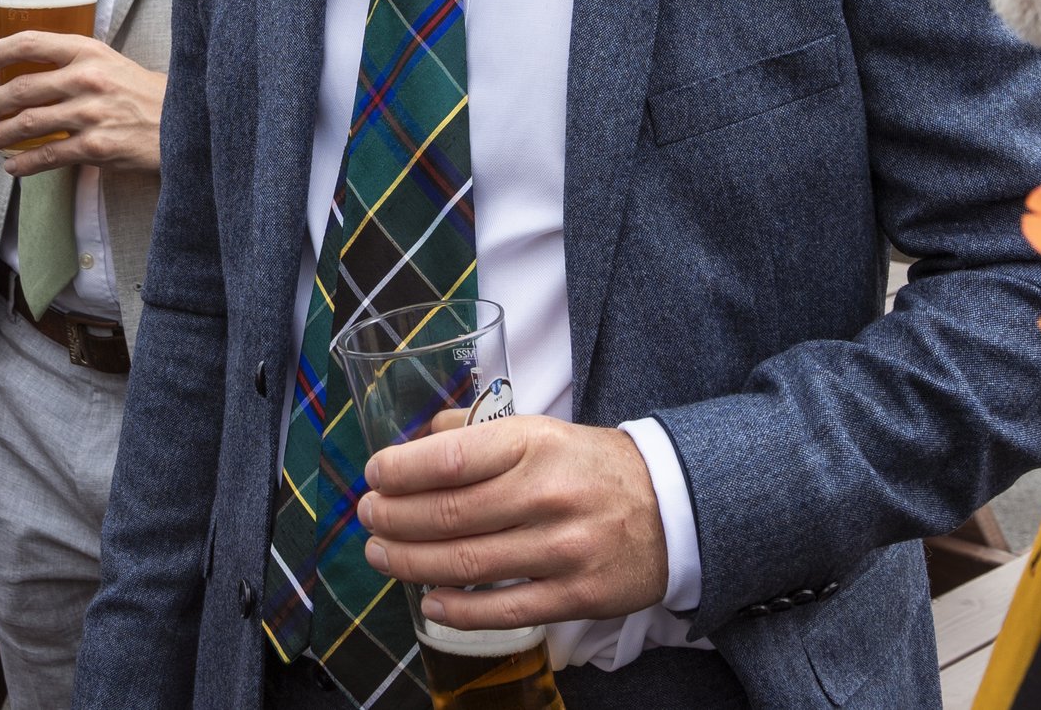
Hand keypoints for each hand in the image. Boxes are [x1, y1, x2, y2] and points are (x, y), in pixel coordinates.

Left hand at [0, 34, 165, 176]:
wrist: (183, 122)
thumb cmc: (146, 93)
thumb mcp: (112, 62)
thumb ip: (77, 63)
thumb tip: (34, 74)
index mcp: (89, 52)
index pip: (32, 42)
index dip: (2, 51)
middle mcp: (86, 79)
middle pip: (23, 89)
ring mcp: (89, 114)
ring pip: (29, 124)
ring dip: (1, 135)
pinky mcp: (94, 147)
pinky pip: (48, 156)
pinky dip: (25, 164)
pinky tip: (13, 168)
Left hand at [358, 414, 668, 629]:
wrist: (672, 507)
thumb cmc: (589, 467)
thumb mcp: (540, 431)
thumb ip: (476, 432)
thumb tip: (415, 443)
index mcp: (535, 443)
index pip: (451, 457)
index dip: (401, 470)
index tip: (374, 475)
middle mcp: (547, 493)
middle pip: (448, 514)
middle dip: (394, 519)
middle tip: (369, 517)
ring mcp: (563, 548)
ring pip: (467, 563)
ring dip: (411, 562)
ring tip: (382, 555)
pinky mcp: (575, 595)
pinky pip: (502, 610)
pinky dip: (457, 610)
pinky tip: (429, 601)